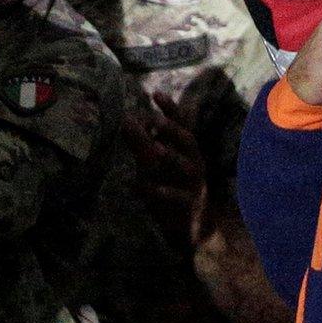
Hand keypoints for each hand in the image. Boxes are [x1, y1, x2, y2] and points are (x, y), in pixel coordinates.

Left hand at [123, 95, 205, 250]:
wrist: (192, 229)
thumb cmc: (172, 190)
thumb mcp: (155, 166)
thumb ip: (143, 144)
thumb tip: (127, 119)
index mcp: (186, 151)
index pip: (181, 125)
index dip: (171, 109)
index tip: (156, 93)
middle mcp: (194, 163)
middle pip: (188, 141)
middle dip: (173, 129)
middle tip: (155, 119)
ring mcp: (194, 184)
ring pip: (186, 167)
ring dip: (171, 157)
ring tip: (154, 148)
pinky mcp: (189, 205)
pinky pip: (177, 197)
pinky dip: (162, 191)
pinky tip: (145, 187)